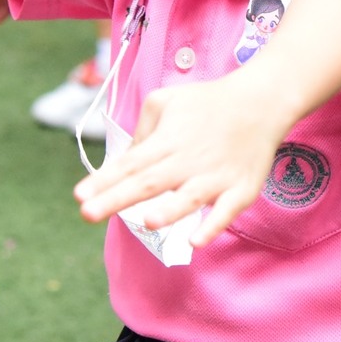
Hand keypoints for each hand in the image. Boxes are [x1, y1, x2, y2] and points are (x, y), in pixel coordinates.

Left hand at [73, 72, 284, 246]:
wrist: (261, 101)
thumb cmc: (207, 102)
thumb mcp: (164, 101)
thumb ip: (142, 130)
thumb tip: (127, 161)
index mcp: (167, 140)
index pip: (129, 163)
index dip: (103, 180)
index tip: (79, 196)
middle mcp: (188, 160)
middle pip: (149, 182)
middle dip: (117, 198)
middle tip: (88, 213)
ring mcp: (216, 177)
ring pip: (189, 197)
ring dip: (168, 211)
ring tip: (146, 222)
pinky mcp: (241, 189)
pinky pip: (226, 211)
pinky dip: (212, 226)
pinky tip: (195, 241)